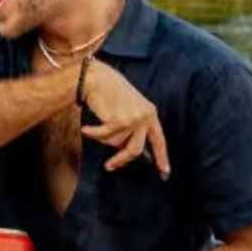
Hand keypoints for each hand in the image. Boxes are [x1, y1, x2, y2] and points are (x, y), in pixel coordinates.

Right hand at [80, 59, 170, 176]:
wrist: (96, 78)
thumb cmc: (108, 92)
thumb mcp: (128, 108)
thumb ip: (133, 127)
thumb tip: (125, 149)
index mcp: (150, 114)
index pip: (159, 140)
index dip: (162, 157)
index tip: (165, 172)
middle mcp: (145, 117)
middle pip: (135, 149)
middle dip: (121, 159)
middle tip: (109, 166)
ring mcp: (133, 119)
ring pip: (115, 143)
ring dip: (101, 137)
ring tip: (94, 127)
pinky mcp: (119, 121)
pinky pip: (103, 136)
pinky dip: (92, 133)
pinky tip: (86, 128)